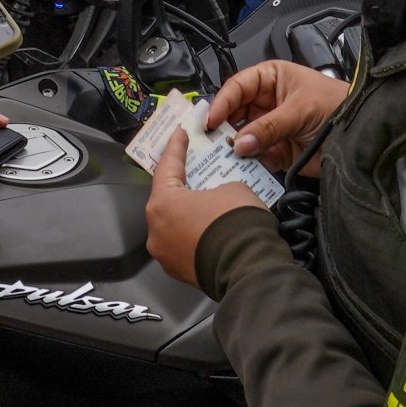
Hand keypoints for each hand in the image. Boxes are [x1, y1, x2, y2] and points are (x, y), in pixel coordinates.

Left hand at [145, 128, 267, 285]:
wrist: (250, 269)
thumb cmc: (237, 223)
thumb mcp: (232, 187)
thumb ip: (216, 186)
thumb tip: (215, 197)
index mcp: (162, 204)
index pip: (167, 167)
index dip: (175, 147)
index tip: (179, 133)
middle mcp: (156, 231)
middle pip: (168, 200)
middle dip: (183, 184)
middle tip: (194, 168)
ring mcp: (165, 255)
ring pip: (175, 225)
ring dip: (189, 213)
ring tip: (208, 202)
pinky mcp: (180, 273)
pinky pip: (185, 245)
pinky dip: (196, 235)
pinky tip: (213, 228)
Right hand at [205, 61, 349, 176]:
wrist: (362, 134)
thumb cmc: (335, 106)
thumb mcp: (299, 110)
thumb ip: (268, 127)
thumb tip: (239, 144)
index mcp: (271, 79)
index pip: (238, 87)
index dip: (223, 102)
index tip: (210, 120)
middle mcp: (266, 103)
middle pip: (234, 114)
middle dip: (223, 127)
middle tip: (209, 142)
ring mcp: (270, 128)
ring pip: (241, 138)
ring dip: (232, 148)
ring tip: (220, 158)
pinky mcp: (276, 152)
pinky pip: (255, 158)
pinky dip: (247, 164)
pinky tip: (238, 168)